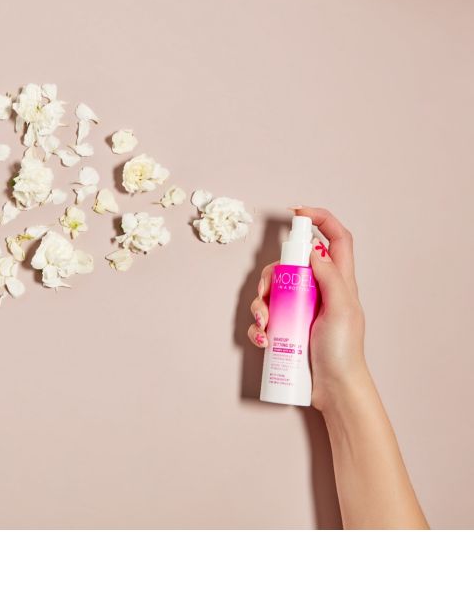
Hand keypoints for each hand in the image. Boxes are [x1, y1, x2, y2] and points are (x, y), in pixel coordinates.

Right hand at [248, 207, 367, 411]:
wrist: (334, 388)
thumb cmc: (344, 350)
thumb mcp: (343, 309)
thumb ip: (330, 276)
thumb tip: (313, 249)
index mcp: (339, 280)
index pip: (336, 238)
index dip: (321, 219)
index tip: (297, 212)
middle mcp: (318, 290)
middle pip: (290, 265)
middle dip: (271, 274)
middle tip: (266, 292)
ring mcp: (301, 308)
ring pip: (271, 291)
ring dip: (259, 305)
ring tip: (263, 324)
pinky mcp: (287, 327)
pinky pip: (264, 318)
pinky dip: (257, 326)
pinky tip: (262, 338)